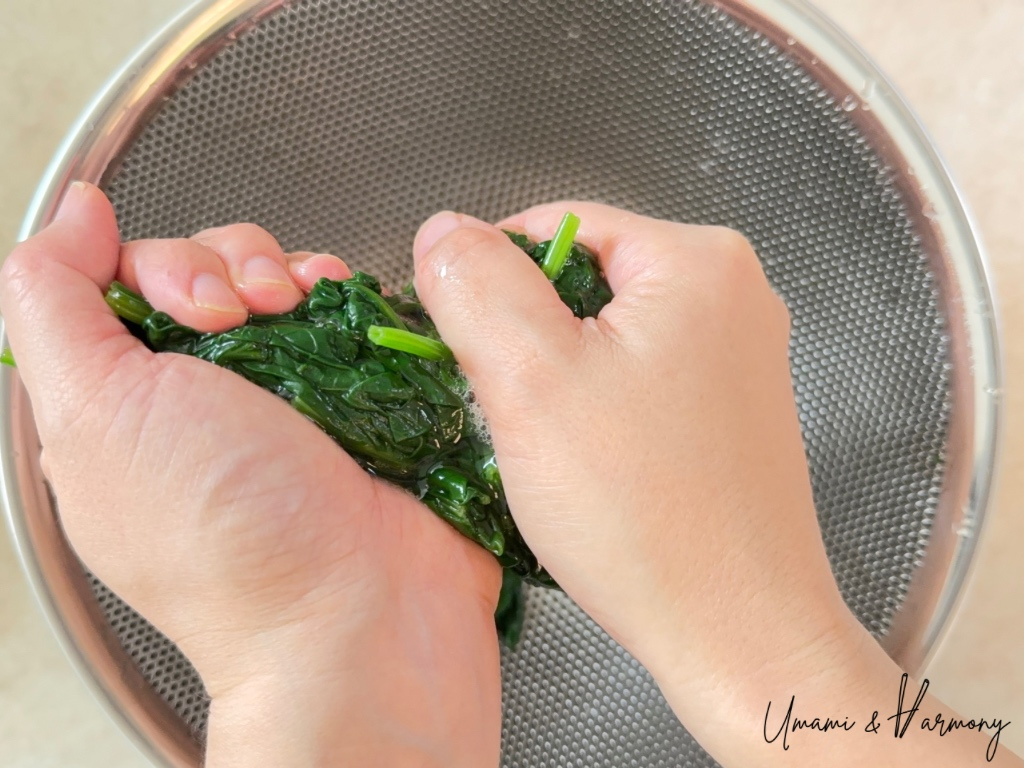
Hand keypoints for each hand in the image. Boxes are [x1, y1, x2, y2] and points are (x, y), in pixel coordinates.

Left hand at [1, 183, 501, 767]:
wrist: (361, 608)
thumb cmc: (227, 537)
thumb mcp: (97, 416)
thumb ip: (52, 302)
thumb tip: (71, 213)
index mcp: (123, 403)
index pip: (119, 277)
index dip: (159, 267)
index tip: (196, 313)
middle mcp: (202, 393)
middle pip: (203, 264)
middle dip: (229, 266)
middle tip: (254, 318)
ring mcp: (284, 391)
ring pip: (274, 277)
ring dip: (288, 272)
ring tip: (306, 314)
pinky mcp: (353, 392)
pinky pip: (341, 307)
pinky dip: (342, 293)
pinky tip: (342, 312)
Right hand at [411, 202, 1020, 766]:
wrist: (740, 634)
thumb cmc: (640, 511)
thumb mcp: (531, 380)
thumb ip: (477, 285)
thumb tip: (444, 230)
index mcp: (696, 260)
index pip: (554, 227)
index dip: (488, 280)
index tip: (456, 346)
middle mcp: (735, 293)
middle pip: (584, 282)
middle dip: (526, 336)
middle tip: (502, 408)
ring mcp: (743, 356)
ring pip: (608, 336)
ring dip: (557, 378)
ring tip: (546, 445)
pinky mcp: (736, 412)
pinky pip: (641, 381)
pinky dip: (598, 408)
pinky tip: (588, 464)